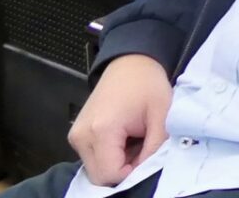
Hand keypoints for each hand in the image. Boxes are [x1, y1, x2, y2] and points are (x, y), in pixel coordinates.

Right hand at [69, 54, 171, 185]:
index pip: (110, 173)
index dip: (132, 172)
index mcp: (101, 130)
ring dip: (117, 162)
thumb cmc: (147, 84)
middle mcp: (81, 136)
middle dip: (124, 169)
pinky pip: (93, 158)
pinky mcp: (77, 135)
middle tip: (143, 147)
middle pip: (99, 175)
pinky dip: (110, 155)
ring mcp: (76, 136)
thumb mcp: (163, 114)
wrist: (130, 63)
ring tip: (135, 139)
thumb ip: (155, 147)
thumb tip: (147, 170)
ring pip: (96, 169)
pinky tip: (125, 138)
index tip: (148, 155)